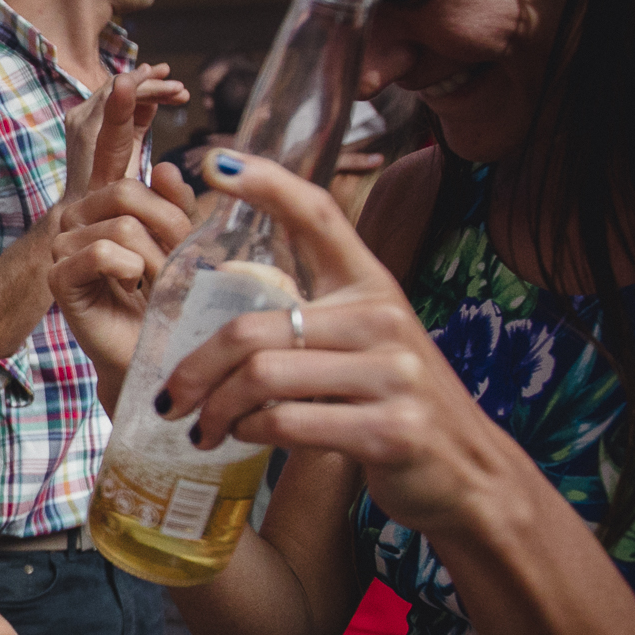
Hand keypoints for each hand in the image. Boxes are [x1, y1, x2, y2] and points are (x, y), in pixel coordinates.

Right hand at [46, 69, 199, 404]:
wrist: (162, 361)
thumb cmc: (179, 306)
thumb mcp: (190, 247)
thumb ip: (178, 206)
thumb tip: (173, 165)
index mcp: (112, 205)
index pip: (114, 145)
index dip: (121, 108)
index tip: (137, 76)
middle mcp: (84, 220)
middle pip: (126, 190)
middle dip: (168, 225)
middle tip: (178, 263)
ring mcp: (68, 249)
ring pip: (121, 222)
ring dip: (155, 257)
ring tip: (159, 286)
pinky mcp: (61, 281)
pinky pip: (99, 252)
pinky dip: (128, 269)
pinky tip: (134, 288)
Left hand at [61, 63, 189, 206]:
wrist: (79, 205)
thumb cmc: (104, 193)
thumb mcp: (124, 162)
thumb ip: (135, 125)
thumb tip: (144, 96)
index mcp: (91, 127)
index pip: (118, 90)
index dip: (144, 82)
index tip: (165, 73)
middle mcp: (82, 118)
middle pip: (121, 87)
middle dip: (153, 84)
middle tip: (181, 91)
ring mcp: (83, 118)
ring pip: (121, 92)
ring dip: (150, 90)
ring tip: (180, 94)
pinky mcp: (89, 122)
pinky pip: (118, 102)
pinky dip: (142, 100)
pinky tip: (165, 101)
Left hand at [156, 150, 521, 538]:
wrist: (465, 472)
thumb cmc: (389, 403)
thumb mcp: (361, 344)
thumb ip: (309, 319)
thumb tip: (226, 308)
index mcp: (371, 287)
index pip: (319, 215)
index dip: (268, 184)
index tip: (215, 162)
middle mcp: (384, 319)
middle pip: (250, 329)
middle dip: (194, 369)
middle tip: (169, 400)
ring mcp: (393, 374)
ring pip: (261, 377)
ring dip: (216, 410)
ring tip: (201, 429)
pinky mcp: (391, 429)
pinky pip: (288, 422)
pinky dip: (251, 434)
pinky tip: (244, 439)